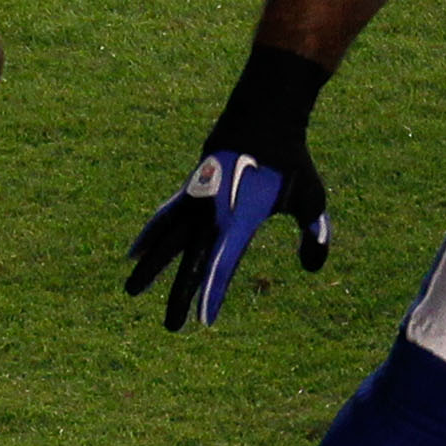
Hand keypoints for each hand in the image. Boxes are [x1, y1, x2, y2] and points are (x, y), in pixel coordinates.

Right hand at [124, 46, 332, 330]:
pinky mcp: (190, 191)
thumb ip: (314, 232)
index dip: (213, 293)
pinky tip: (135, 254)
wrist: (261, 116)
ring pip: (168, 241)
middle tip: (171, 329)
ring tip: (131, 292)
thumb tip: (312, 266)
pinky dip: (151, 236)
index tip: (204, 321)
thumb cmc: (290, 161)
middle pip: (191, 261)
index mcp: (242, 218)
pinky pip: (165, 219)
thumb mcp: (311, 197)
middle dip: (180, 295)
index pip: (224, 263)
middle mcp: (213, 212)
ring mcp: (197, 200)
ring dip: (151, 267)